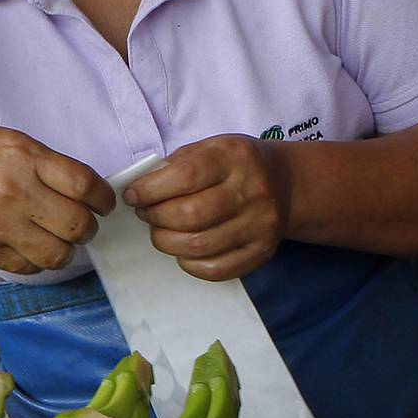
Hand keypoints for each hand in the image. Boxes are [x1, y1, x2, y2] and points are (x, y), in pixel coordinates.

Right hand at [0, 119, 114, 274]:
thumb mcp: (1, 138)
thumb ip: (39, 162)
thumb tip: (74, 186)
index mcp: (23, 156)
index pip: (84, 185)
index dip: (103, 198)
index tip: (103, 203)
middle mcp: (14, 192)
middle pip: (77, 225)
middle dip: (87, 227)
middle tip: (81, 224)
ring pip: (57, 254)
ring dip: (65, 250)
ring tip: (56, 240)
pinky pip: (25, 267)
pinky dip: (35, 261)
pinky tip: (28, 247)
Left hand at [124, 134, 292, 280]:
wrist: (285, 183)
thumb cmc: (233, 166)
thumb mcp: (208, 148)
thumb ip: (175, 166)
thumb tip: (138, 191)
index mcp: (234, 156)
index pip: (184, 176)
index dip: (149, 190)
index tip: (132, 196)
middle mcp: (252, 190)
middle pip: (189, 215)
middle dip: (155, 217)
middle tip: (146, 214)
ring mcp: (260, 224)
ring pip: (198, 245)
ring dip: (166, 241)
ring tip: (161, 231)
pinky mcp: (261, 251)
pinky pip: (215, 269)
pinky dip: (188, 263)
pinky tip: (183, 249)